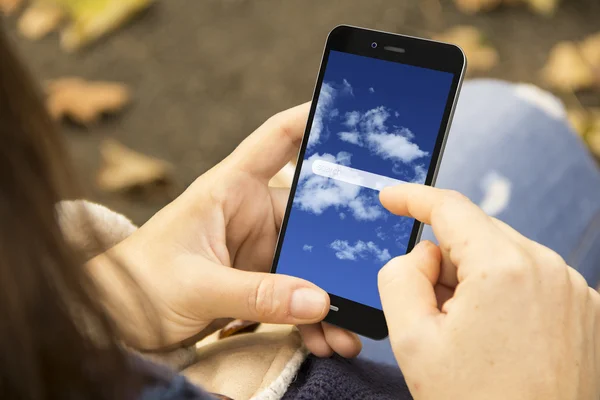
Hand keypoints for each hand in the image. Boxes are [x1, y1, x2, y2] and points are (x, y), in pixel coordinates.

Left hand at [91, 104, 360, 356]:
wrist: (116, 321)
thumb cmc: (139, 283)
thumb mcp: (196, 286)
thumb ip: (256, 294)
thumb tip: (318, 301)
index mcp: (229, 189)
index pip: (277, 139)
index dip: (313, 118)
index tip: (353, 113)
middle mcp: (249, 213)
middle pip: (311, 213)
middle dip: (341, 245)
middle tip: (370, 271)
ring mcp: (257, 249)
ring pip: (311, 261)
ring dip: (330, 295)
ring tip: (349, 330)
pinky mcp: (258, 281)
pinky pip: (297, 293)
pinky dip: (313, 316)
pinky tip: (327, 338)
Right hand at [377, 184, 599, 399]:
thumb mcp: (412, 340)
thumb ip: (400, 276)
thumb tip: (424, 254)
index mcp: (504, 268)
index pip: (450, 208)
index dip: (412, 198)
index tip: (390, 198)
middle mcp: (549, 268)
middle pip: (476, 235)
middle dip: (445, 260)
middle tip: (430, 310)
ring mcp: (574, 290)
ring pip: (503, 257)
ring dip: (474, 280)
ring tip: (468, 336)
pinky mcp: (586, 310)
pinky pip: (531, 279)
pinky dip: (504, 294)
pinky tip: (496, 338)